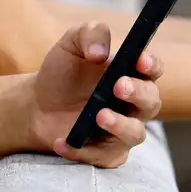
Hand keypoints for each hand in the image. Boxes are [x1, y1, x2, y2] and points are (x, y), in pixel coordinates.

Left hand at [26, 22, 163, 167]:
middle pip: (151, 101)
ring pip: (136, 133)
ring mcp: (122, 130)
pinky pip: (103, 157)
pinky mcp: (105, 153)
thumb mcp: (72, 43)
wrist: (37, 105)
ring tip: (100, 115)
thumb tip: (100, 53)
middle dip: (137, 93)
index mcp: (133, 74)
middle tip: (118, 86)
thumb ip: (90, 34)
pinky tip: (63, 141)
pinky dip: (83, 151)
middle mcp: (134, 104)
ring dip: (121, 125)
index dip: (152, 65)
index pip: (154, 69)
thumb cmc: (63, 72)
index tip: (140, 60)